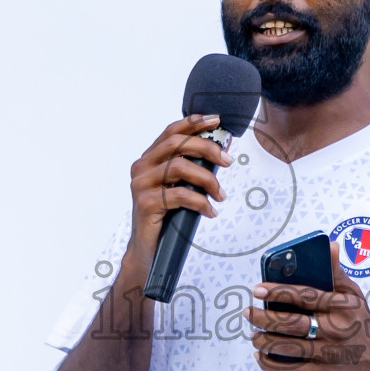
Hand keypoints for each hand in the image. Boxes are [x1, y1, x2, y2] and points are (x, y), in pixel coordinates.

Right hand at [124, 114, 232, 270]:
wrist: (147, 250)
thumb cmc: (166, 217)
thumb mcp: (178, 188)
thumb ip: (189, 170)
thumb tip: (219, 154)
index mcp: (149, 159)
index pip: (171, 132)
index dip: (193, 123)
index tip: (216, 121)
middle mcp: (141, 167)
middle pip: (176, 144)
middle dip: (207, 148)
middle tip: (228, 161)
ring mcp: (141, 185)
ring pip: (179, 167)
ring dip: (207, 179)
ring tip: (221, 195)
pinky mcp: (145, 203)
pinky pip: (180, 195)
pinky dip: (201, 202)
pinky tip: (210, 212)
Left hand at [246, 240, 369, 370]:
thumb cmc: (362, 326)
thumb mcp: (355, 297)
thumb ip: (337, 273)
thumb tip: (330, 245)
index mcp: (341, 308)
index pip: (304, 296)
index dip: (278, 291)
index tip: (258, 289)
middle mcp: (333, 330)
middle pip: (290, 323)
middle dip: (263, 317)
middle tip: (249, 312)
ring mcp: (327, 355)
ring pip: (285, 347)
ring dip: (263, 340)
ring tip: (253, 334)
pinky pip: (289, 369)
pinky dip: (270, 363)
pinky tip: (261, 355)